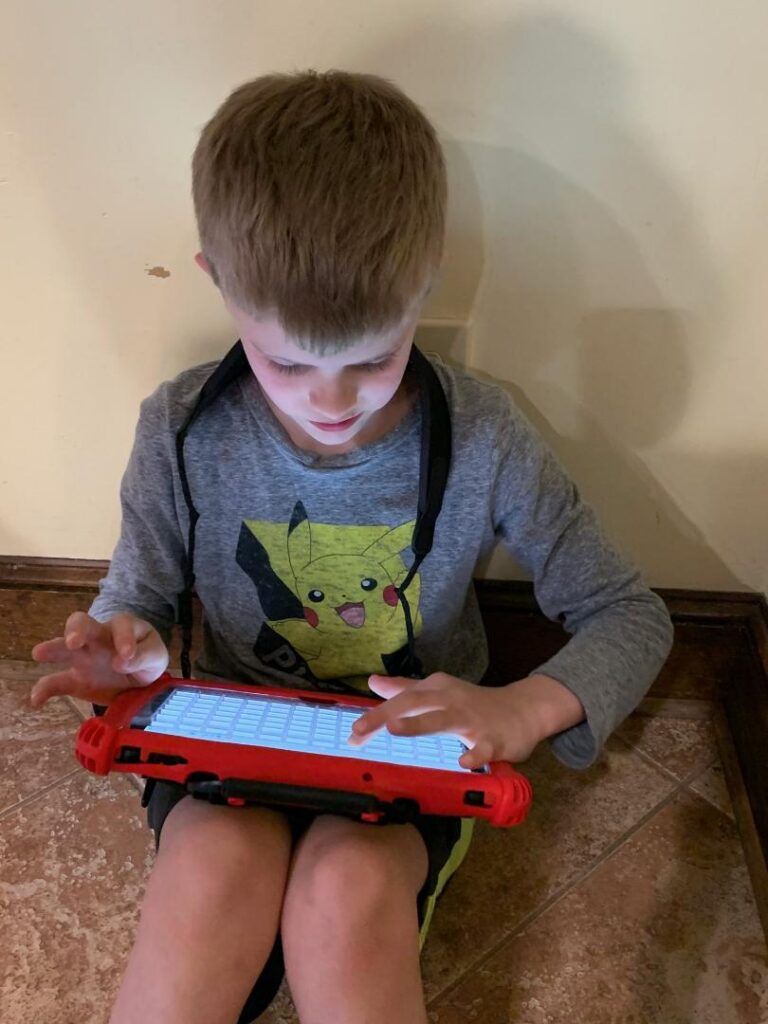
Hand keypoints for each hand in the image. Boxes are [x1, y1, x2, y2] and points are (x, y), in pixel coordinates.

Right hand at [30, 611, 168, 707]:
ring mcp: (84, 657)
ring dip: (53, 649)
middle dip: (76, 630)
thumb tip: (122, 661)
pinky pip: (56, 682)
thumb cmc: (146, 655)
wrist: (139, 677)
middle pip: (82, 623)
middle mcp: (98, 637)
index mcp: (122, 627)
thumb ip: (144, 656)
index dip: (123, 639)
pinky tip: (36, 700)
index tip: (126, 656)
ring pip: (64, 647)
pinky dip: (44, 690)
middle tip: (74, 642)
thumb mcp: (155, 655)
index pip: (120, 625)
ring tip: (39, 653)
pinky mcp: (75, 679)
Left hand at [348, 672, 556, 769]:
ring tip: (394, 729)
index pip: (400, 699)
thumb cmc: (475, 703)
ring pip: (442, 720)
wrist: (524, 709)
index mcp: (436, 689)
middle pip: (414, 703)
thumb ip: (406, 688)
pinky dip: (473, 756)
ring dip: (418, 724)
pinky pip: (482, 749)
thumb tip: (373, 681)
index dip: (375, 715)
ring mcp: (472, 719)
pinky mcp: (493, 739)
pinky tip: (463, 763)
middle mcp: (450, 700)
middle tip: (358, 731)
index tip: (353, 734)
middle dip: (384, 715)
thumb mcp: (440, 691)